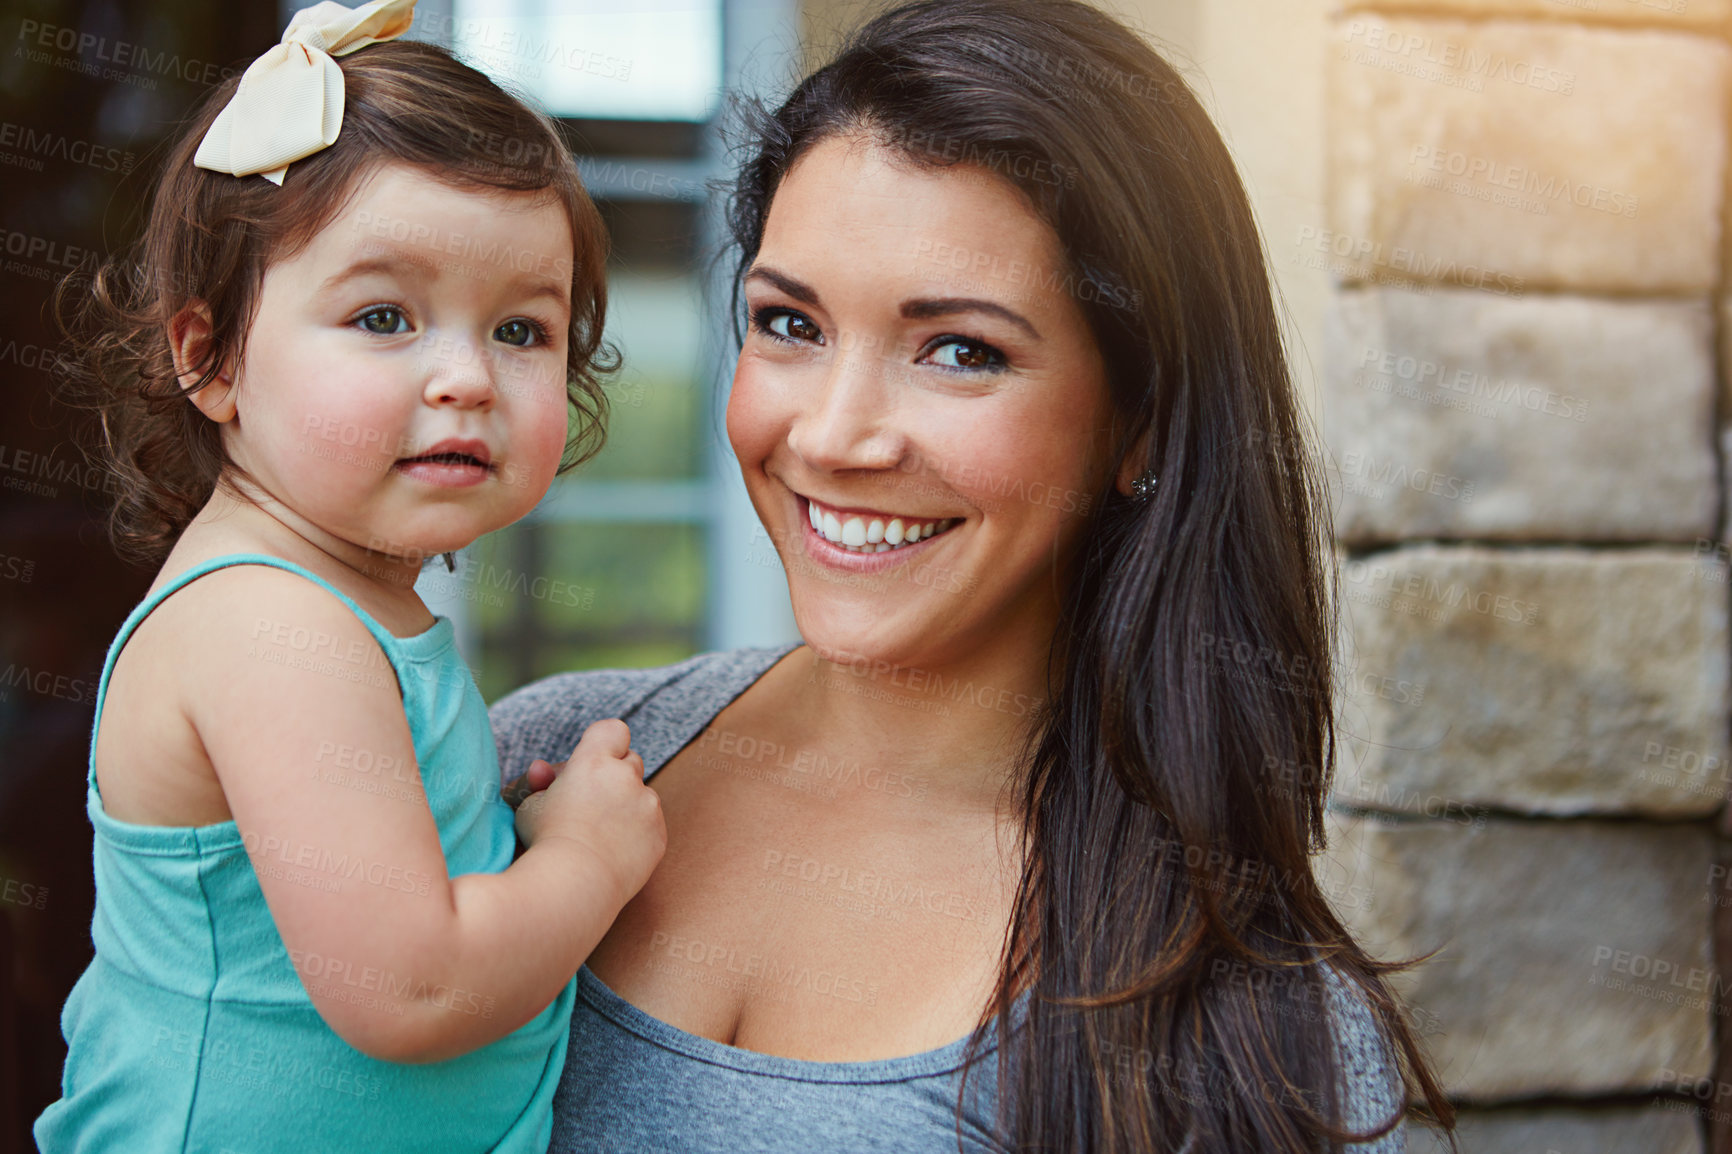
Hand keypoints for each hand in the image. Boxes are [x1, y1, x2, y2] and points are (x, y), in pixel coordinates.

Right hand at [513, 719, 663, 906]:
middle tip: (593, 799)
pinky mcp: (659, 835)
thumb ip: (543, 783)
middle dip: (615, 774)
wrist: (573, 885)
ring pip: (643, 795)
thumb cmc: (544, 843)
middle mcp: (626, 778)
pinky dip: (638, 832)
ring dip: (627, 805)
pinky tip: (615, 850)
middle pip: (631, 761)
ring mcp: (647, 806)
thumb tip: (543, 770)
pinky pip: (652, 824)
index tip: (595, 760)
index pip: (613, 730)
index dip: (605, 742)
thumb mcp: (531, 805)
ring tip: (601, 832)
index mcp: (594, 762)